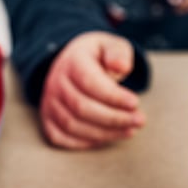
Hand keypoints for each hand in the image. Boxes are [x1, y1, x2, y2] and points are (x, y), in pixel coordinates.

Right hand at [39, 31, 145, 148]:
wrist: (72, 63)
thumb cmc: (98, 56)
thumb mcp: (111, 45)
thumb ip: (118, 52)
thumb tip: (121, 66)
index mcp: (72, 61)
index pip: (90, 82)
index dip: (113, 96)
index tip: (135, 103)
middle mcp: (56, 83)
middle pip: (82, 107)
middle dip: (114, 118)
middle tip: (140, 120)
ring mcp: (49, 103)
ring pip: (73, 125)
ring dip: (105, 132)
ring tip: (131, 130)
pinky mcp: (48, 120)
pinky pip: (61, 138)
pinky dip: (85, 142)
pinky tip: (108, 137)